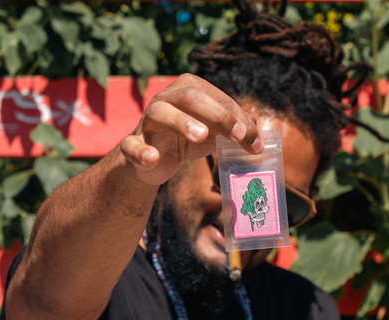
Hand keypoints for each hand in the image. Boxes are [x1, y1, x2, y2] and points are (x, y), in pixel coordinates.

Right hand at [120, 74, 263, 185]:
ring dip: (181, 122)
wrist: (152, 160)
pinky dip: (141, 151)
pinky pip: (131, 145)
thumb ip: (236, 129)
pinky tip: (152, 158)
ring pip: (160, 113)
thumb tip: (257, 134)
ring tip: (200, 136)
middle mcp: (166, 99)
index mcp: (188, 89)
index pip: (217, 98)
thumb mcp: (214, 132)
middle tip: (238, 136)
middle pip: (191, 98)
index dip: (238, 119)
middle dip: (218, 115)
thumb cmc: (186, 139)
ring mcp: (147, 120)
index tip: (256, 142)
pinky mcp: (132, 144)